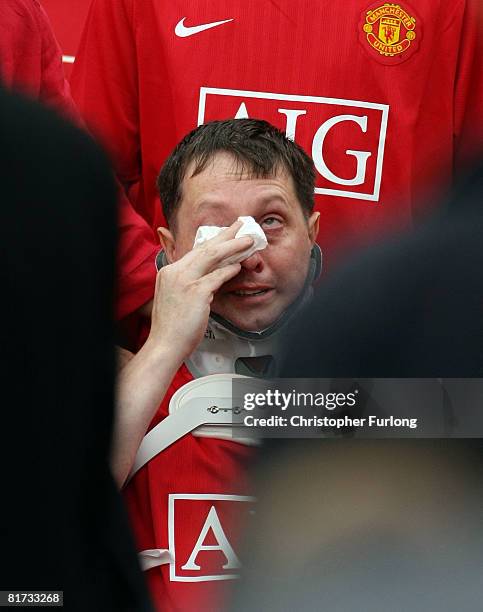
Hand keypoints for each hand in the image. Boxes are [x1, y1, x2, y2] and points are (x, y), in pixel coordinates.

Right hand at [147, 220, 252, 360]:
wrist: (164, 344)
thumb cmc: (172, 327)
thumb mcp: (176, 298)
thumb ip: (189, 284)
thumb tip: (212, 276)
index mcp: (169, 272)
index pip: (195, 252)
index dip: (213, 241)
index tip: (225, 233)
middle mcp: (175, 272)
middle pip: (205, 248)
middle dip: (225, 235)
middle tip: (241, 225)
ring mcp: (184, 281)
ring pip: (212, 256)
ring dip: (232, 247)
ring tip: (247, 241)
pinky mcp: (195, 292)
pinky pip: (216, 276)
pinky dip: (229, 270)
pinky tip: (239, 265)